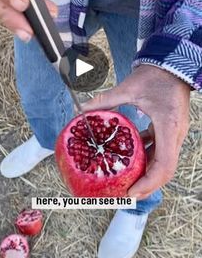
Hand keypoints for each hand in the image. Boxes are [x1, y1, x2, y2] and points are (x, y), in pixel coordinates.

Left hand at [83, 65, 189, 198]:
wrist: (173, 63)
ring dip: (147, 173)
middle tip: (126, 194)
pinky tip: (131, 154)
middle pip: (165, 170)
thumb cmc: (155, 75)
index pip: (164, 165)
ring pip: (164, 161)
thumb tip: (82, 110)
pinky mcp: (171, 129)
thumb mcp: (128, 88)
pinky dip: (147, 156)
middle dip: (147, 185)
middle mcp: (176, 134)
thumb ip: (105, 101)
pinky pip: (161, 149)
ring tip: (127, 180)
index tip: (131, 191)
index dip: (148, 183)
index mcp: (168, 126)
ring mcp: (176, 132)